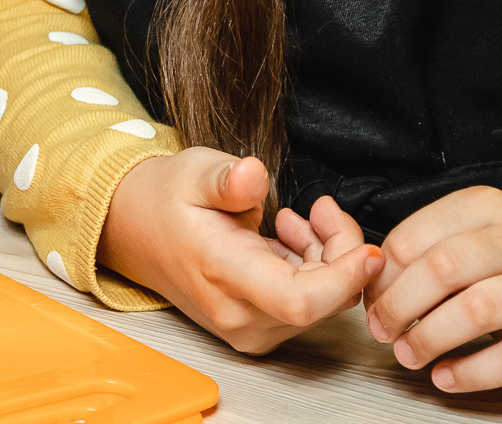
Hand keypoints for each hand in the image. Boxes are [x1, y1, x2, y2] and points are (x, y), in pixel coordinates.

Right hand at [99, 146, 379, 354]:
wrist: (130, 229)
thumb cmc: (163, 200)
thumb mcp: (193, 172)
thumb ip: (227, 179)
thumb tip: (253, 173)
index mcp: (224, 275)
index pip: (302, 301)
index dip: (346, 277)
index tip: (370, 249)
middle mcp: (240, 316)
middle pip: (323, 300)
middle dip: (340, 251)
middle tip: (320, 207)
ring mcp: (248, 328)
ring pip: (321, 304)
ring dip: (326, 259)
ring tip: (296, 219)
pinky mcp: (256, 327)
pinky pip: (307, 306)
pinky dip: (312, 271)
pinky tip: (289, 239)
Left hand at [364, 185, 501, 391]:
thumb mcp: (471, 240)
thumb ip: (423, 252)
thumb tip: (371, 282)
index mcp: (488, 208)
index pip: (416, 236)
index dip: (383, 275)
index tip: (371, 300)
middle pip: (443, 269)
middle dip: (399, 305)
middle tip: (382, 330)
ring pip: (476, 311)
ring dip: (429, 338)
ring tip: (408, 355)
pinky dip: (469, 372)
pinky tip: (446, 376)